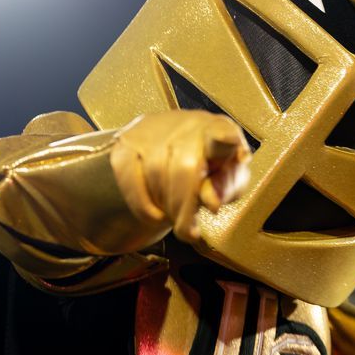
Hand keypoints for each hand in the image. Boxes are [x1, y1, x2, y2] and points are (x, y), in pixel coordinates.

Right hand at [111, 110, 250, 243]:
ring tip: (175, 219)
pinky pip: (128, 176)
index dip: (223, 138)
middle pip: (185, 167)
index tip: (227, 140)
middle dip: (184, 207)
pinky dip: (140, 203)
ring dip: (164, 206)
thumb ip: (225, 187)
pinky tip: (154, 215)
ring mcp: (154, 128)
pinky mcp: (127, 140)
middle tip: (188, 231)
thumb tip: (212, 202)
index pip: (222, 133)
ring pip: (155, 172)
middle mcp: (187, 123)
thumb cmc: (211, 169)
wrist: (176, 153)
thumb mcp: (228, 180)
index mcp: (220, 130)